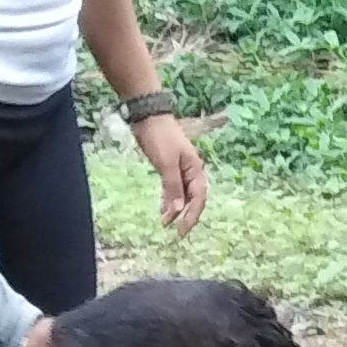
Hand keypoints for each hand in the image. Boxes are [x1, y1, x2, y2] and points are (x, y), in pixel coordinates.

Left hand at [139, 113, 209, 235]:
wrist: (147, 115)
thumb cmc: (160, 137)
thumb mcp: (167, 164)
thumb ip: (173, 187)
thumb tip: (179, 210)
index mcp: (195, 169)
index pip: (198, 198)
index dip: (192, 216)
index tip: (181, 231)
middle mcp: (190, 171)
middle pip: (192, 198)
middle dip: (185, 216)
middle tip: (175, 232)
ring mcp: (180, 169)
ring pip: (182, 194)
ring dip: (175, 209)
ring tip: (164, 223)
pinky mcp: (168, 166)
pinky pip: (172, 188)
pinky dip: (168, 199)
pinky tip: (162, 209)